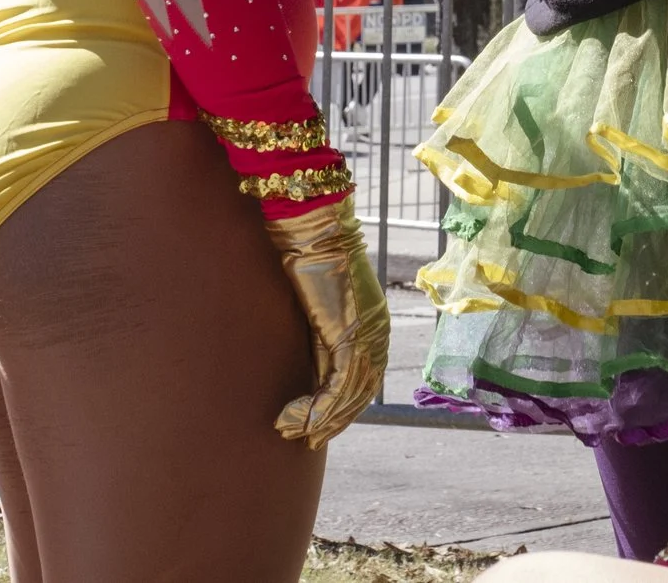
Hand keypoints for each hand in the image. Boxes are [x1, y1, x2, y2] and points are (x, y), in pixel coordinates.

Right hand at [267, 195, 388, 447]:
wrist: (310, 227)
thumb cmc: (305, 256)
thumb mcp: (313, 305)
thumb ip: (318, 335)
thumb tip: (306, 363)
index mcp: (373, 327)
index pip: (361, 381)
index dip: (338, 408)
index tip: (313, 426)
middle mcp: (377, 335)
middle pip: (359, 396)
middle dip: (330, 422)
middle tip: (302, 439)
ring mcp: (368, 337)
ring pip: (348, 398)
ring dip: (318, 422)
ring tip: (290, 432)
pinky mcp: (351, 336)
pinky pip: (337, 388)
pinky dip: (314, 410)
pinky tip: (291, 419)